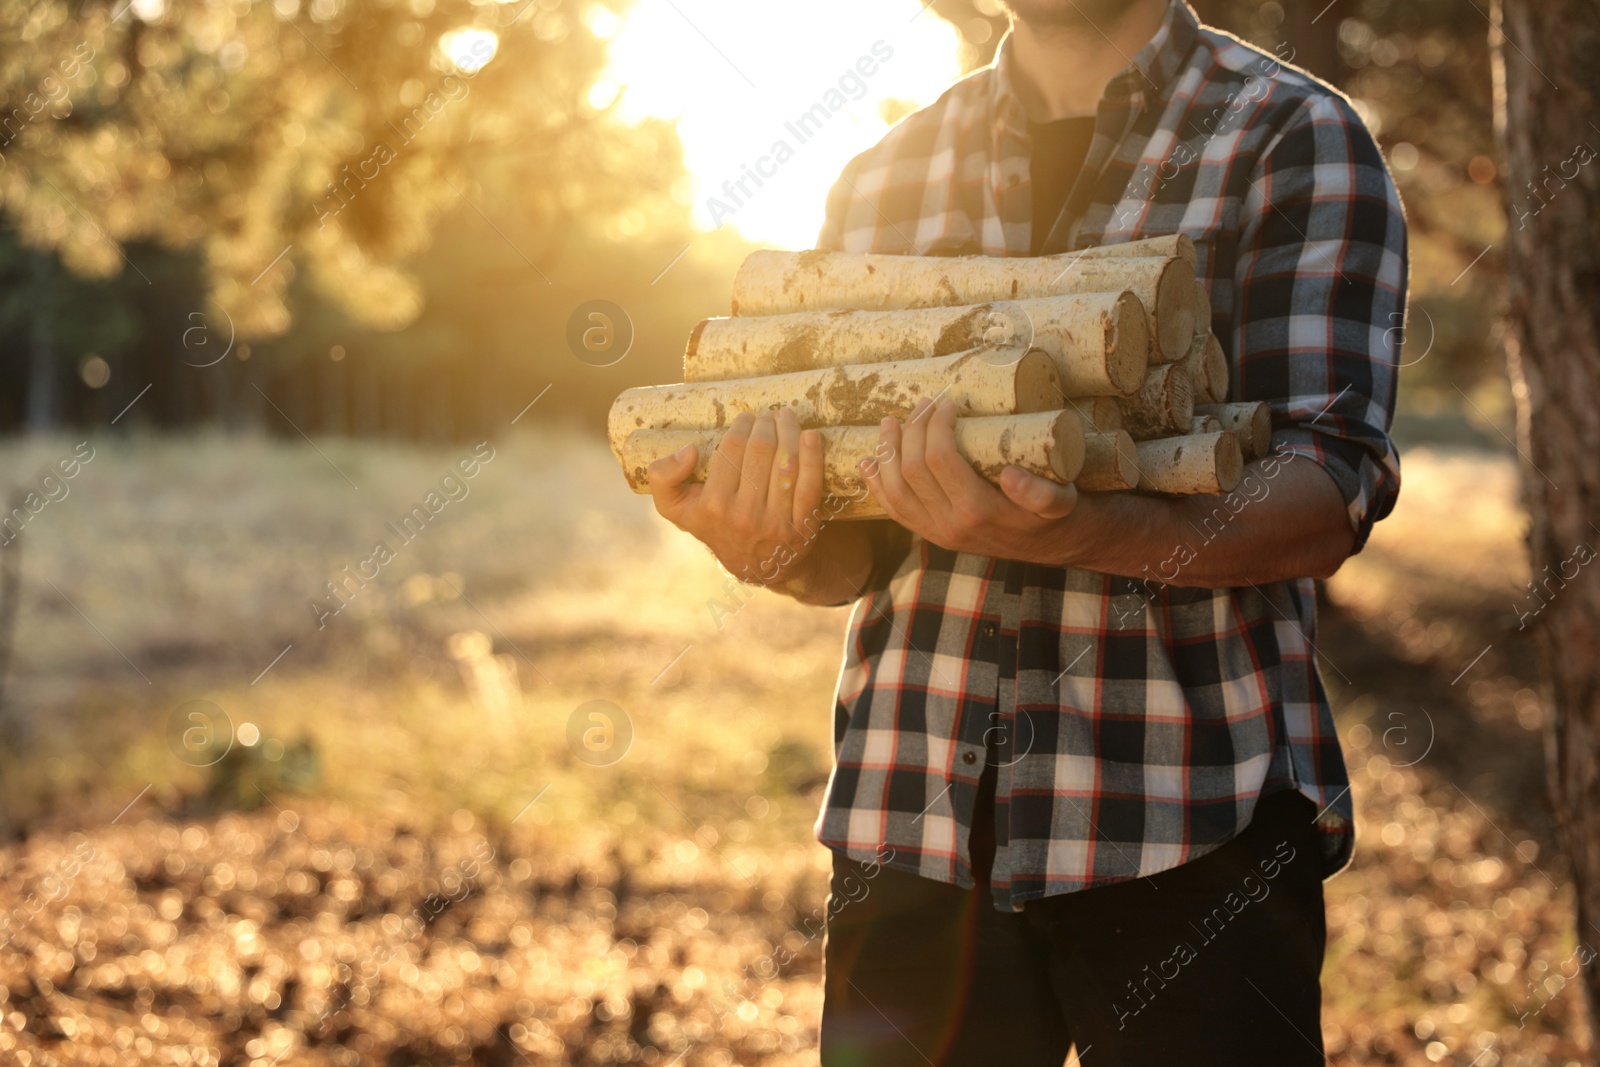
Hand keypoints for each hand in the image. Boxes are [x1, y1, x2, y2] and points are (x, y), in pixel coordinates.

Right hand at [646, 408, 825, 583]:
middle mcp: (744, 515)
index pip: (731, 448)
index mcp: (713, 506)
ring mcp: (776, 522)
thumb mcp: (676, 508)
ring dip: (789, 430)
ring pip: (786, 462)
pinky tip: (810, 436)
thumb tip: (689, 450)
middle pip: (761, 449)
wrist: (756, 565)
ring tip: (787, 417)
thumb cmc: (715, 526)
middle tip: (769, 415)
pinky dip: (813, 456)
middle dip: (766, 423)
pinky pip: (810, 484)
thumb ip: (664, 477)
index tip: (748, 417)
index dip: (742, 425)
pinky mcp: (803, 526)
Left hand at [861, 398, 1079, 561]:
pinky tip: (868, 463)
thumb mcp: (1060, 501)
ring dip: (887, 452)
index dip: (936, 426)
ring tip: (890, 422)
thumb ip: (1040, 493)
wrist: (1054, 546)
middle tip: (922, 403)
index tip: (948, 403)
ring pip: (895, 491)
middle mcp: (951, 526)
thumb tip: (1009, 476)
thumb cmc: (1058, 514)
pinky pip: (893, 511)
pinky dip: (876, 485)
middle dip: (912, 431)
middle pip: (913, 471)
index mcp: (978, 511)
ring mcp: (937, 533)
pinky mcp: (931, 535)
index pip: (940, 460)